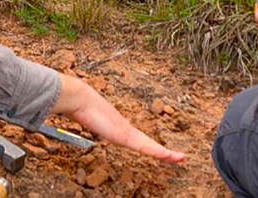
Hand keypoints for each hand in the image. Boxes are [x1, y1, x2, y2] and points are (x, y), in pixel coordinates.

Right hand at [52, 74, 184, 162]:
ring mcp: (127, 132)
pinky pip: (145, 147)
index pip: (139, 139)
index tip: (160, 151)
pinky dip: (158, 152)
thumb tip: (77, 116)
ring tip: (180, 158)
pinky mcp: (126, 135)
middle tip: (179, 156)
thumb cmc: (81, 107)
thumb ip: (86, 118)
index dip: (150, 146)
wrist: (80, 99)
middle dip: (164, 151)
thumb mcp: (86, 118)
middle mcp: (126, 129)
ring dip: (166, 154)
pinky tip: (169, 156)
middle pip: (149, 143)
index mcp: (119, 128)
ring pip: (152, 146)